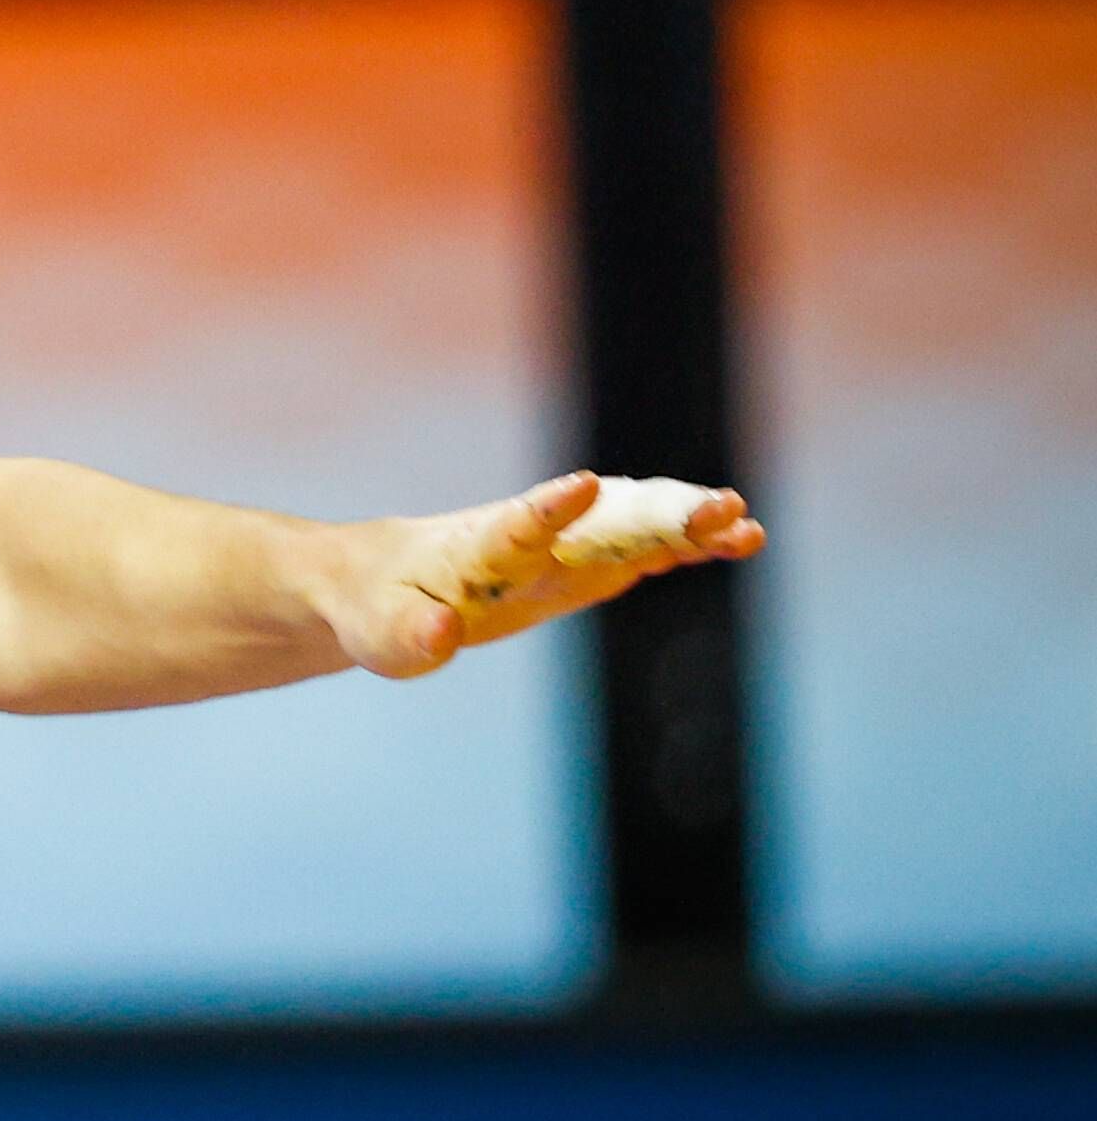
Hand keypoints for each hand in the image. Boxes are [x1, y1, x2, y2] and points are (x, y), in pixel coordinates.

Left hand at [326, 474, 759, 679]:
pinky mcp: (587, 564)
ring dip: (689, 522)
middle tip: (720, 507)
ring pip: (636, 524)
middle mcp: (533, 538)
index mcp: (477, 547)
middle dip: (658, 514)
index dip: (546, 509)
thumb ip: (408, 635)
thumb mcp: (379, 633)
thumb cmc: (374, 607)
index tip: (581, 485)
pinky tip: (742, 539)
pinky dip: (690, 544)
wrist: (379, 579)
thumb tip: (438, 634)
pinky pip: (647, 549)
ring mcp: (567, 547)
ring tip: (747, 525)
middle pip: (602, 520)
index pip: (515, 526)